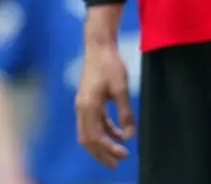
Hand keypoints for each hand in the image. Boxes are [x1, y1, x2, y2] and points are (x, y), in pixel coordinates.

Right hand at [75, 41, 134, 168]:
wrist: (98, 46)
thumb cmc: (110, 64)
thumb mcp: (121, 89)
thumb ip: (125, 113)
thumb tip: (129, 136)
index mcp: (88, 105)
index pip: (95, 136)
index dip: (108, 149)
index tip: (124, 154)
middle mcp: (81, 107)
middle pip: (87, 139)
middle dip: (101, 153)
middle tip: (117, 164)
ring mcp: (83, 104)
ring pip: (88, 132)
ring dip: (102, 144)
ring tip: (119, 153)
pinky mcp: (87, 100)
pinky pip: (93, 122)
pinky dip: (104, 131)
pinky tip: (119, 134)